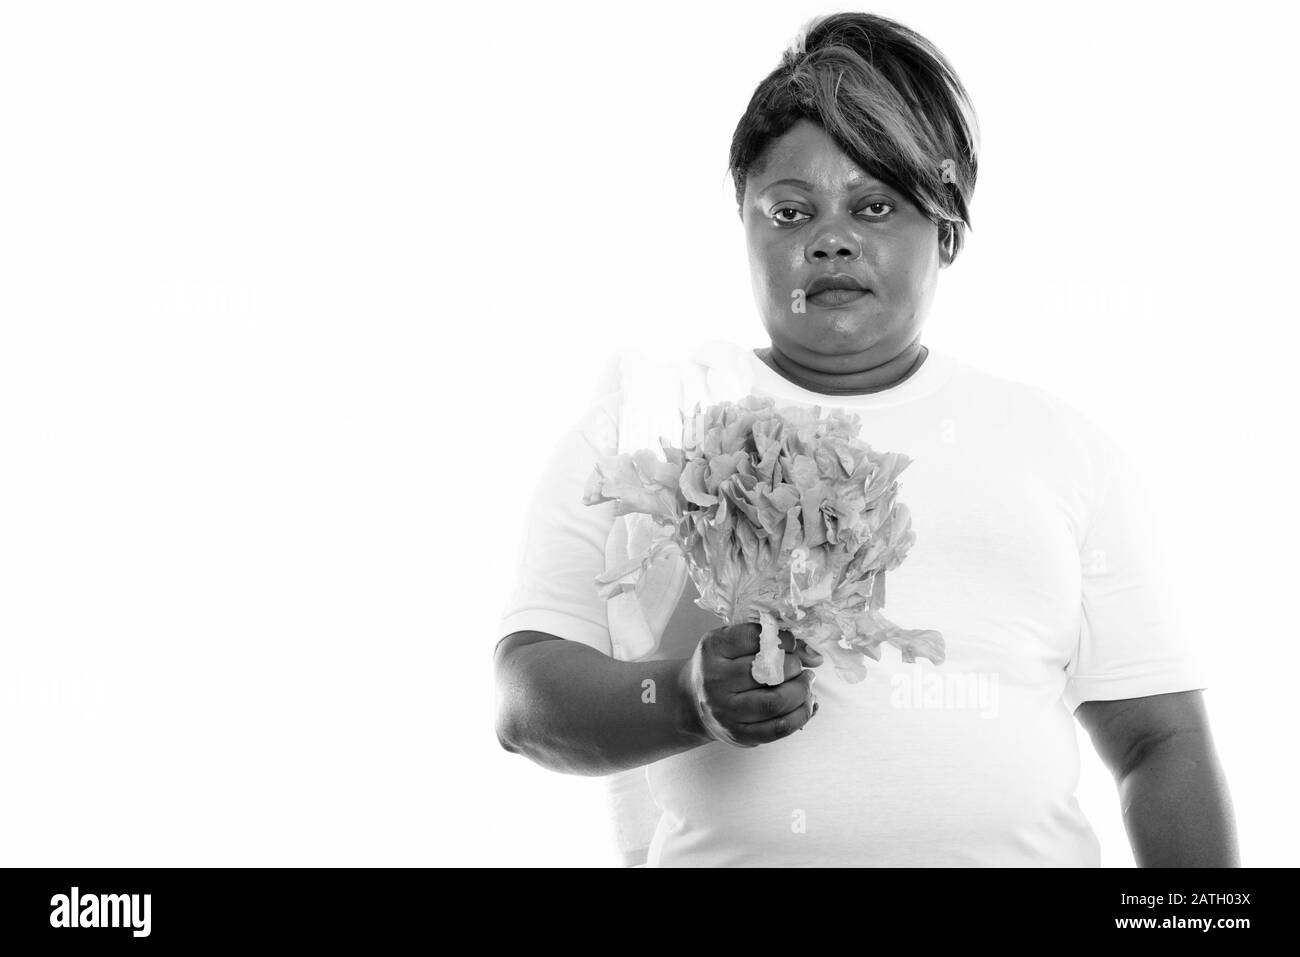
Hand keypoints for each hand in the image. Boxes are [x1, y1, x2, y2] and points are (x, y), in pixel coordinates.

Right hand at [679, 623, 822, 747]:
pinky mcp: (739, 734)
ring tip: (806, 683)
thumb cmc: (722, 665)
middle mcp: (715, 680)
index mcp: (713, 649)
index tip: (791, 643)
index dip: (782, 639)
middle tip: (798, 666)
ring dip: (801, 691)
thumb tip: (815, 656)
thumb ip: (771, 641)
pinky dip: (801, 715)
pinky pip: (779, 728)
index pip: (754, 638)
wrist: (693, 701)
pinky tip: (805, 704)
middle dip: (794, 666)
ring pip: (776, 702)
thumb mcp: (734, 643)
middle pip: (768, 672)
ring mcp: (726, 711)